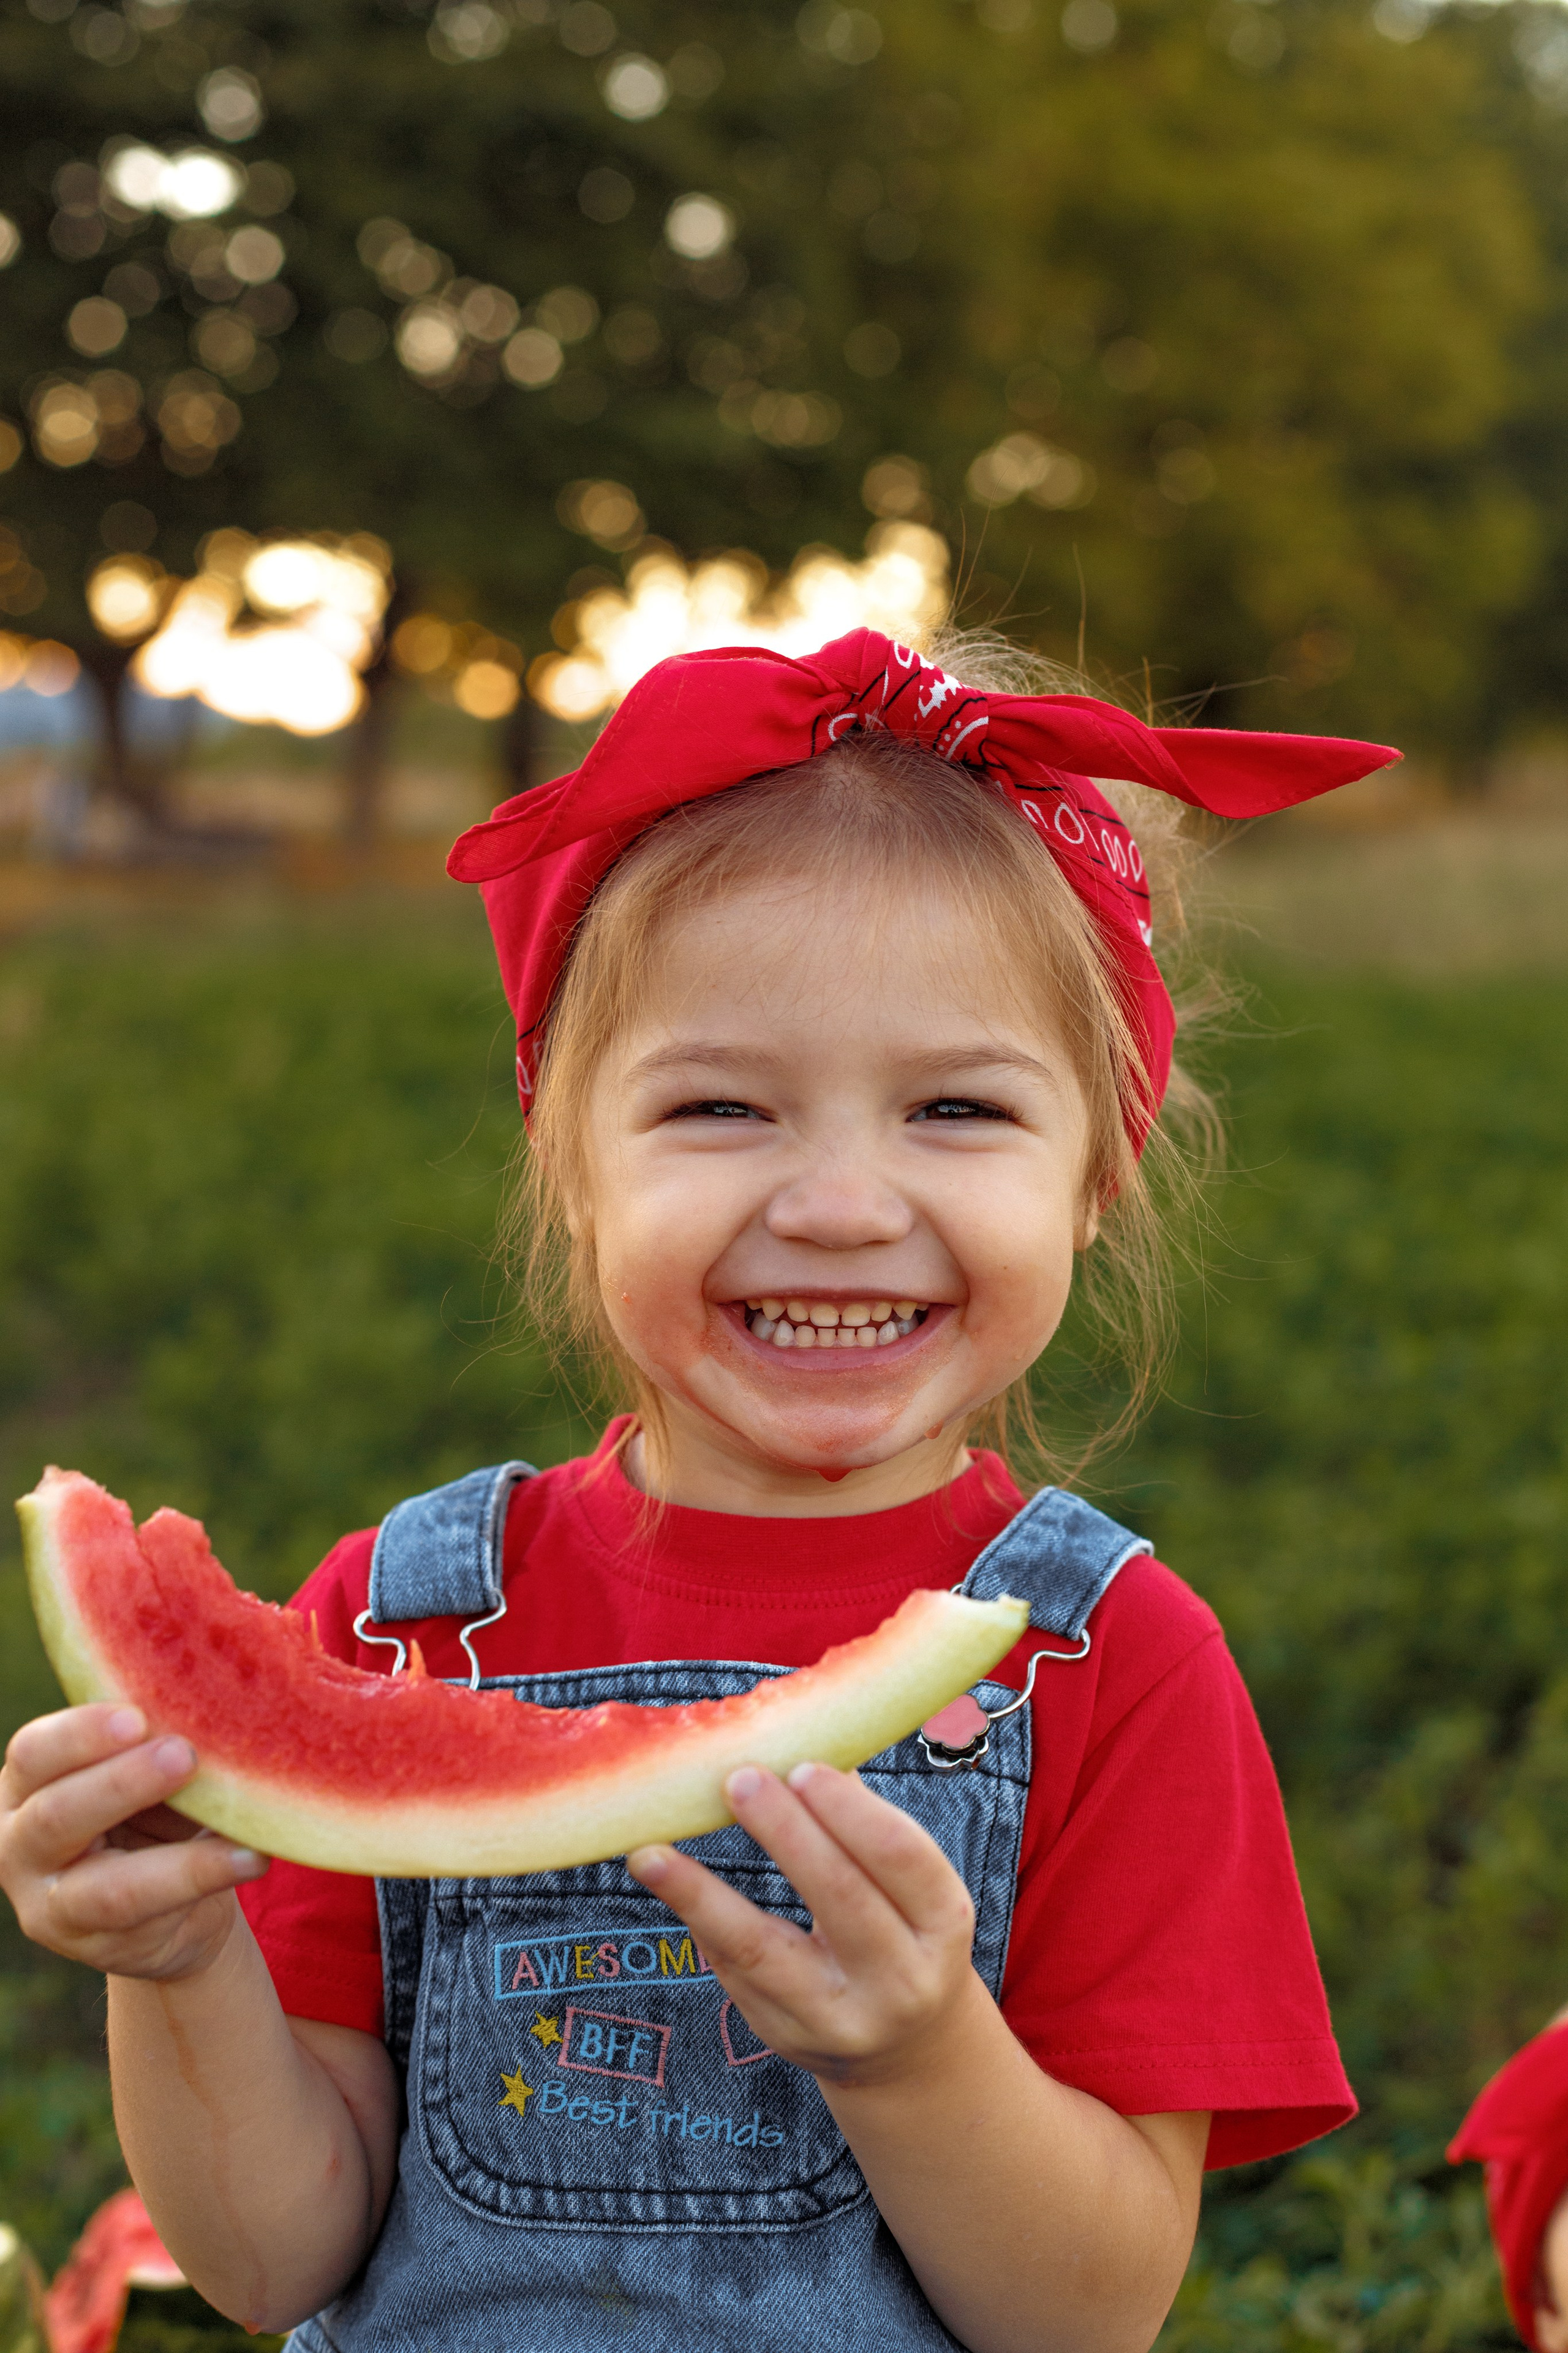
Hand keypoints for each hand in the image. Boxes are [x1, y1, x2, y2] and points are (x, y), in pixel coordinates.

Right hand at [0, 1704, 267, 1981]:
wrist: (166, 1905)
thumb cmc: (151, 1812)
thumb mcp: (143, 1776)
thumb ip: (155, 1746)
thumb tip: (214, 1710)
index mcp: (26, 1784)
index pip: (34, 1753)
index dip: (81, 1734)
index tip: (138, 1716)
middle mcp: (19, 1846)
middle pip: (54, 1816)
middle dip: (121, 1784)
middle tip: (183, 1755)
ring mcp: (50, 1907)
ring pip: (105, 1888)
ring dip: (177, 1858)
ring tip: (238, 1828)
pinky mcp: (96, 1947)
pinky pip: (152, 1917)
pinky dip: (207, 1881)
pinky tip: (254, 1858)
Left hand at [627, 1761, 978, 2090]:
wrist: (906, 2044)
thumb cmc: (900, 1926)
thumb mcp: (906, 1883)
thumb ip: (858, 1822)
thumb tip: (794, 1736)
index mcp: (943, 1923)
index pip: (902, 1859)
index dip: (853, 1812)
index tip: (802, 1767)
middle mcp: (901, 1979)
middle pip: (840, 1898)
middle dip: (787, 1834)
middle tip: (739, 1779)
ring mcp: (842, 2019)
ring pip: (764, 1950)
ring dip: (702, 1896)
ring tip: (650, 1854)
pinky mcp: (787, 2037)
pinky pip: (736, 1973)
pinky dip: (701, 1922)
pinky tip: (667, 1882)